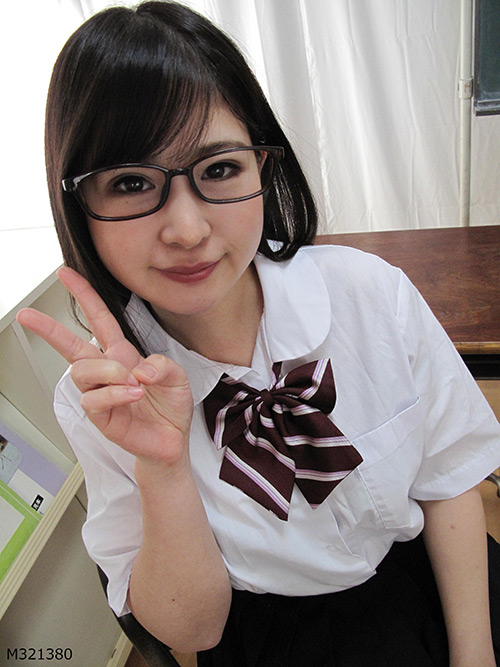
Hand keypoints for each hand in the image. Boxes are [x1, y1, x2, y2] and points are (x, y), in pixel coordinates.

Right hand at [17, 267, 193, 465]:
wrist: (172, 440)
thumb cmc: (170, 407)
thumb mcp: (176, 377)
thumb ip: (162, 364)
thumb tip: (139, 368)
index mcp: (122, 354)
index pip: (99, 320)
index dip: (84, 296)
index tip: (66, 275)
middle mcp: (107, 371)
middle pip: (70, 345)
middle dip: (48, 328)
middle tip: (27, 315)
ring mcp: (100, 393)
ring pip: (83, 371)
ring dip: (109, 371)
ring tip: (132, 382)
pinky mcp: (100, 416)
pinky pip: (94, 399)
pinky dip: (115, 394)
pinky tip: (133, 395)